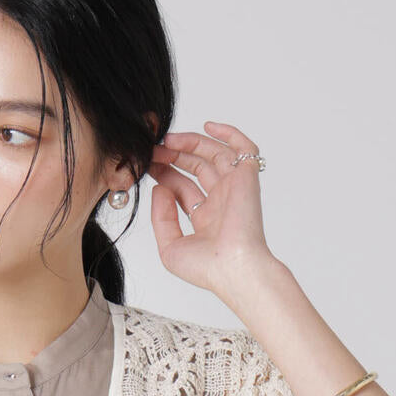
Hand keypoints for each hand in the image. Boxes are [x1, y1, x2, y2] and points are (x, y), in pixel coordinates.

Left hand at [146, 121, 276, 302]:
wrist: (233, 269)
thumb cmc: (206, 268)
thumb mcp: (169, 246)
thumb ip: (160, 217)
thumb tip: (160, 188)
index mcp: (205, 218)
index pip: (183, 187)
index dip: (166, 173)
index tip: (148, 165)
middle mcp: (221, 201)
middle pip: (197, 168)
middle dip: (174, 156)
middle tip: (155, 149)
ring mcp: (234, 188)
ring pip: (214, 154)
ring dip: (192, 143)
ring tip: (168, 140)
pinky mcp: (247, 178)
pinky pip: (243, 148)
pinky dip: (229, 133)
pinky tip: (207, 126)